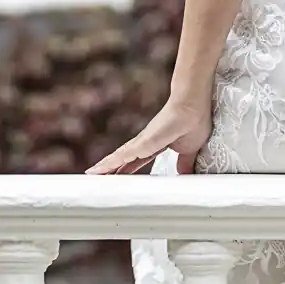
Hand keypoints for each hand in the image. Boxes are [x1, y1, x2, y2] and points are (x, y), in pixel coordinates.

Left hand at [87, 99, 211, 175]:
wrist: (193, 104)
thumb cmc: (194, 122)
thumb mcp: (189, 151)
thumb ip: (185, 162)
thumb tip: (184, 174)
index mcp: (154, 146)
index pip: (134, 162)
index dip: (123, 171)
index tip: (113, 179)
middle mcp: (144, 143)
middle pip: (122, 159)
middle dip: (109, 169)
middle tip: (93, 177)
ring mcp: (143, 140)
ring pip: (120, 156)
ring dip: (106, 166)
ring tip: (91, 174)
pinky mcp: (145, 140)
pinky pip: (127, 154)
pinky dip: (115, 162)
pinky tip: (104, 168)